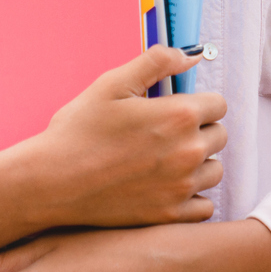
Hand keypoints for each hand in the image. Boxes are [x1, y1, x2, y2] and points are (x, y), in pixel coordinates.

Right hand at [0, 47, 223, 271]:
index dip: (198, 104)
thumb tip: (189, 56)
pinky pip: (204, 205)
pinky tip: (167, 187)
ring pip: (214, 170)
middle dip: (199, 131)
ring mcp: (181, 187)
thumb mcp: (112, 84)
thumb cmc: (78, 132)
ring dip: (199, 164)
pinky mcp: (170, 215)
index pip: (219, 105)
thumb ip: (157, 62)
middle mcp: (187, 152)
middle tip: (165, 135)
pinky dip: (192, 196)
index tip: (176, 110)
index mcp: (179, 116)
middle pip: (219, 136)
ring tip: (165, 160)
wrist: (51, 182)